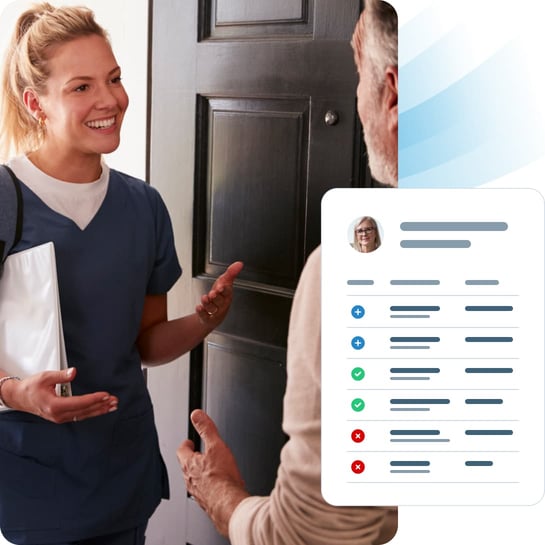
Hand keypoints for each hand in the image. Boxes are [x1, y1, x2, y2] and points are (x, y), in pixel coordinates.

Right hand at [3, 367, 117, 423]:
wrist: (19, 397)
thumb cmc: (31, 388)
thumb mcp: (45, 377)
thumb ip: (61, 375)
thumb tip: (73, 372)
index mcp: (54, 405)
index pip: (79, 403)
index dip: (94, 399)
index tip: (105, 395)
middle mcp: (58, 414)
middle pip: (84, 411)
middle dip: (100, 406)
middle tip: (114, 401)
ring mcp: (60, 417)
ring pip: (83, 415)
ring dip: (98, 410)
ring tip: (112, 406)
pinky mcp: (61, 417)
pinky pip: (79, 415)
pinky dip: (91, 412)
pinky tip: (100, 409)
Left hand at [177, 409, 249, 536]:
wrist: (229, 505)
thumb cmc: (222, 479)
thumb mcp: (216, 446)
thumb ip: (206, 429)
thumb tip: (196, 415)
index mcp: (189, 464)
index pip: (182, 451)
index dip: (186, 444)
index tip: (190, 441)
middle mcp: (190, 480)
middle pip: (187, 466)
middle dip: (193, 459)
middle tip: (200, 454)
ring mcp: (197, 493)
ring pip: (195, 480)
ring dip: (201, 474)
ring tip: (210, 469)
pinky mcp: (206, 503)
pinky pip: (204, 492)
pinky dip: (209, 486)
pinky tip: (219, 486)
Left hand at [196, 261, 243, 326]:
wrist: (213, 313)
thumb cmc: (219, 297)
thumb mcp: (224, 282)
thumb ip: (231, 273)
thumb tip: (239, 264)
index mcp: (227, 295)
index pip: (227, 292)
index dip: (224, 289)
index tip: (221, 286)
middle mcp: (222, 304)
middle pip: (220, 301)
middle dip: (216, 297)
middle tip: (212, 293)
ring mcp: (215, 312)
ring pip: (212, 308)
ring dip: (208, 303)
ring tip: (204, 298)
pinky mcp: (207, 318)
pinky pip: (205, 316)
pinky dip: (201, 312)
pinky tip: (198, 307)